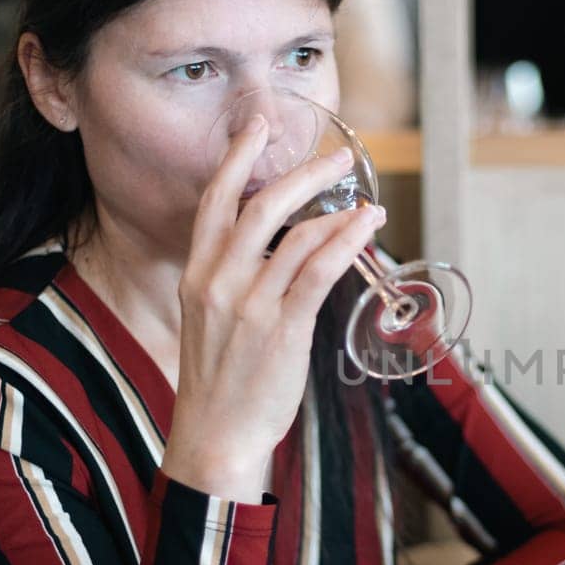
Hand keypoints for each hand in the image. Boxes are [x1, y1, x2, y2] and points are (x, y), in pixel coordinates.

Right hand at [162, 115, 385, 501]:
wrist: (215, 437)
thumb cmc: (219, 381)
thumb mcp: (208, 320)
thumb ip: (233, 280)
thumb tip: (279, 249)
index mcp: (196, 275)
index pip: (215, 202)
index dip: (238, 159)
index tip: (259, 127)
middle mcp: (218, 282)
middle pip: (262, 206)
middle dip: (303, 174)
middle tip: (337, 158)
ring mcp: (250, 306)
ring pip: (298, 236)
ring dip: (338, 211)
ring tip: (367, 202)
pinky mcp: (283, 329)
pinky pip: (319, 271)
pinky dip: (347, 242)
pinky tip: (367, 228)